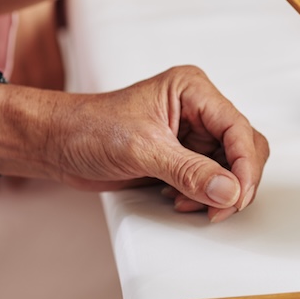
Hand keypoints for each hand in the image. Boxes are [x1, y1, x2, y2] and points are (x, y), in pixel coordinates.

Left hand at [39, 66, 268, 221]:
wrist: (55, 144)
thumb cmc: (87, 128)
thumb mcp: (142, 149)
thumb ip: (189, 171)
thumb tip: (229, 190)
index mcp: (194, 91)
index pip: (238, 128)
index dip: (244, 165)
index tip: (238, 194)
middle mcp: (199, 109)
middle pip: (244, 148)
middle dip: (235, 182)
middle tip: (220, 208)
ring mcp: (194, 134)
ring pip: (231, 168)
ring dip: (216, 192)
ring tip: (188, 203)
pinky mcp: (185, 156)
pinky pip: (212, 180)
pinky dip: (202, 196)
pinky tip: (178, 199)